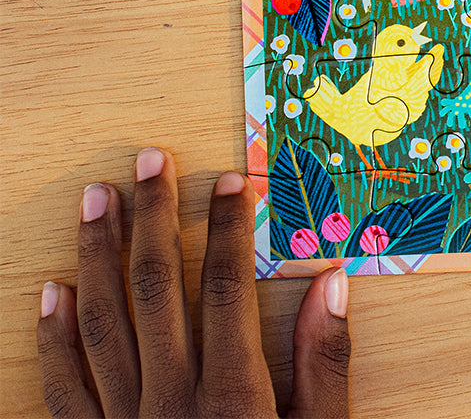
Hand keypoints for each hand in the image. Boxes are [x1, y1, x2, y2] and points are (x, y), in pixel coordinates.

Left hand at [37, 148, 350, 416]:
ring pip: (103, 326)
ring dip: (97, 257)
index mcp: (232, 395)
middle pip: (156, 290)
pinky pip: (62, 392)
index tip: (229, 179)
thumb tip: (332, 281)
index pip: (225, 286)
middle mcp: (170, 401)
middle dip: (153, 219)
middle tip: (147, 162)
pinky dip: (53, 340)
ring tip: (97, 200)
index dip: (226, 227)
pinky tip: (51, 293)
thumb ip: (326, 365)